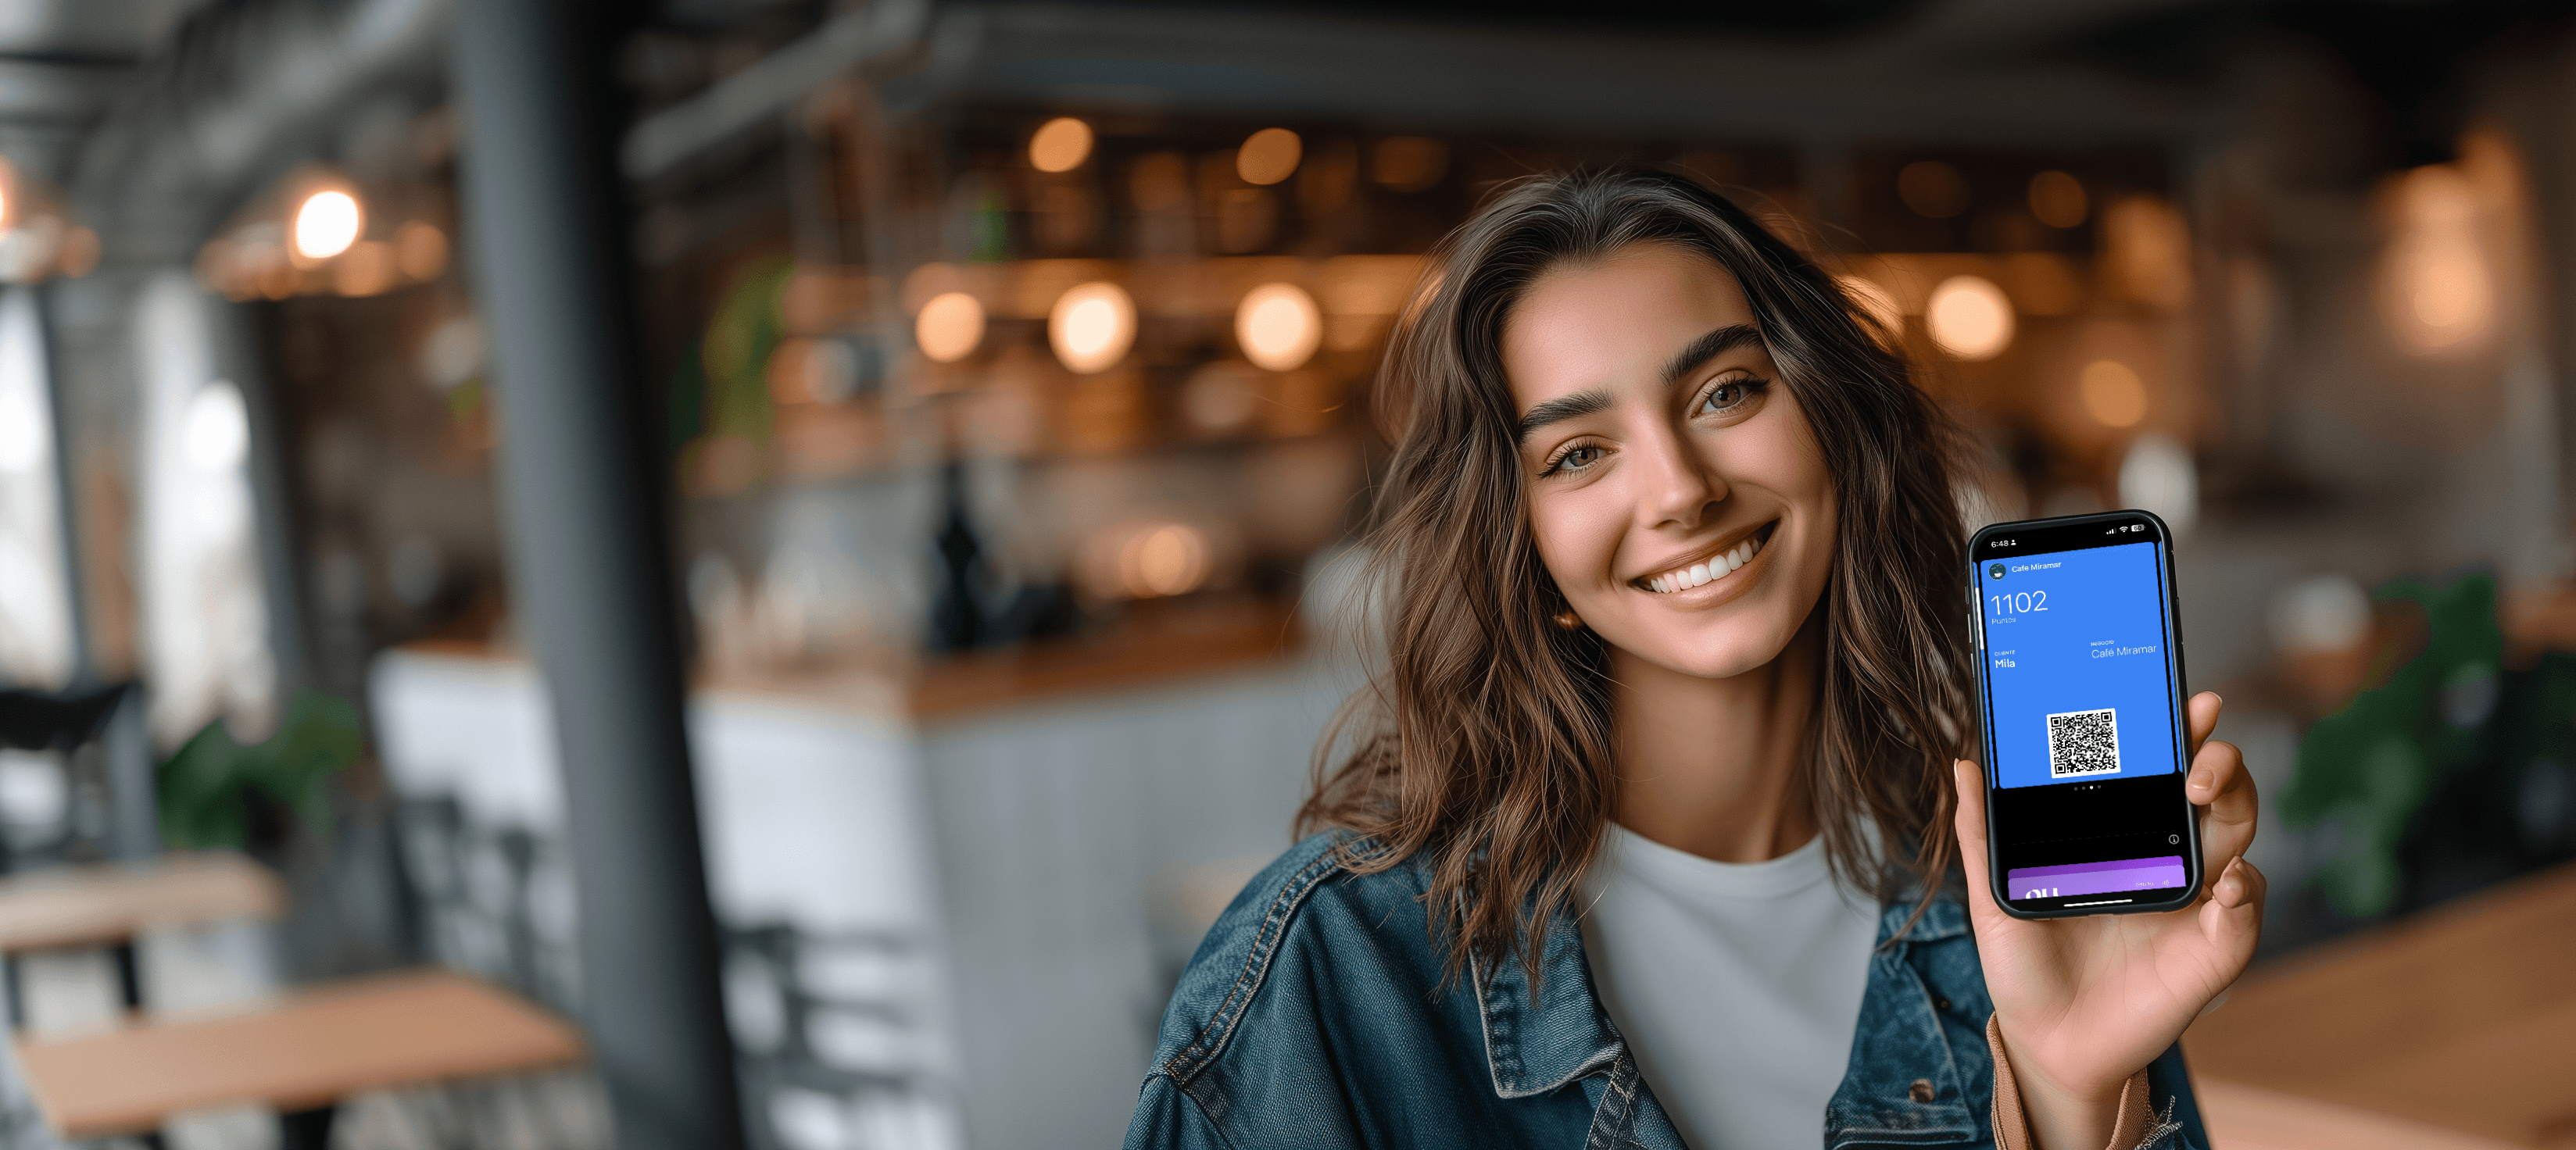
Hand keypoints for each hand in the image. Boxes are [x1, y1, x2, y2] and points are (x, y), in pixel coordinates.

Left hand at [1952, 691, 2263, 1149]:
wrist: (2046, 1041)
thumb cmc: (2027, 966)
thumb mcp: (1992, 896)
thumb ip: (1981, 835)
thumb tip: (1962, 765)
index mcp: (2122, 837)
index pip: (2158, 772)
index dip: (2177, 734)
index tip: (2184, 700)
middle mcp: (2166, 859)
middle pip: (2213, 791)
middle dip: (2216, 756)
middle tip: (2197, 743)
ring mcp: (2195, 902)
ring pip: (2238, 835)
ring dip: (2233, 801)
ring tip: (2203, 788)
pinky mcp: (2212, 950)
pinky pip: (2243, 913)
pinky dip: (2244, 893)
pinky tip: (2224, 883)